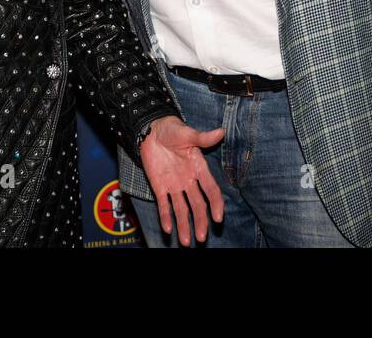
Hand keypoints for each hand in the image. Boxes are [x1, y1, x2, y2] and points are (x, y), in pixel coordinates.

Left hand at [138, 115, 225, 245]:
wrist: (151, 130)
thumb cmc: (172, 129)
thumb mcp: (187, 132)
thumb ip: (202, 137)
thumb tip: (220, 132)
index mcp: (199, 168)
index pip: (210, 190)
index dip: (215, 203)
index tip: (218, 217)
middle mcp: (189, 180)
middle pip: (197, 205)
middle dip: (200, 221)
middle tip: (203, 237)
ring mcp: (174, 185)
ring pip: (182, 209)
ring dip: (184, 225)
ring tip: (185, 242)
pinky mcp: (160, 187)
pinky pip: (164, 205)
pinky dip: (166, 217)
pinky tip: (168, 230)